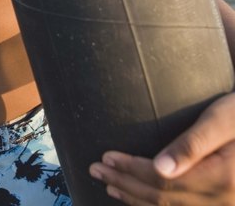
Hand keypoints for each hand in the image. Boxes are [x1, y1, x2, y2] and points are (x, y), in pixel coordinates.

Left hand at [89, 92, 234, 204]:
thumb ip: (193, 144)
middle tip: (95, 169)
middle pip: (162, 198)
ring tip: (109, 185)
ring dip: (136, 199)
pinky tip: (139, 199)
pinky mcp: (223, 204)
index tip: (105, 157)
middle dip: (125, 184)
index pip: (161, 180)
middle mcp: (222, 201)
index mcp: (221, 178)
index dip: (130, 170)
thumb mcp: (222, 120)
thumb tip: (159, 168)